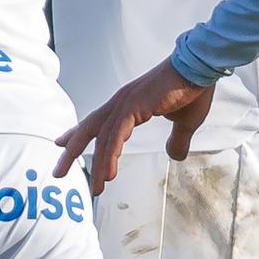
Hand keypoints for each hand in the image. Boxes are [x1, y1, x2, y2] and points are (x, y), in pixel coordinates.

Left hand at [53, 58, 214, 194]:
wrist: (201, 69)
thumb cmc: (192, 90)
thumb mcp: (184, 123)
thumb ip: (176, 140)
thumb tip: (175, 156)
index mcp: (128, 103)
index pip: (97, 121)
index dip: (78, 134)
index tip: (62, 144)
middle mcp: (121, 102)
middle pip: (89, 129)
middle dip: (72, 150)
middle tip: (58, 172)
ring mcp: (125, 102)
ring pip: (102, 137)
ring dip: (98, 164)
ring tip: (96, 189)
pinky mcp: (134, 105)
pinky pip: (117, 135)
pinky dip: (111, 155)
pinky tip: (109, 174)